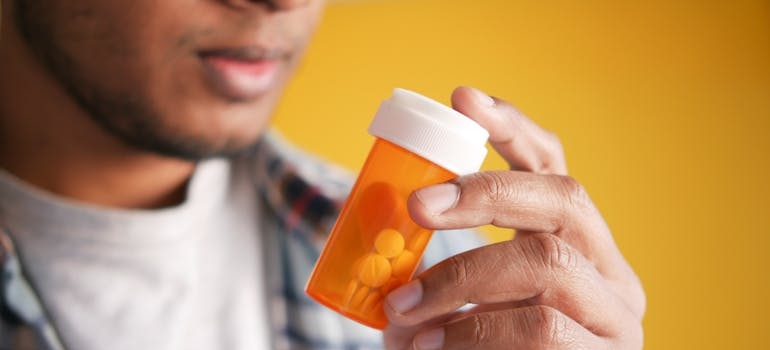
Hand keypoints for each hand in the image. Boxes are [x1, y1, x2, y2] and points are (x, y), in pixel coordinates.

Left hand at [382, 87, 645, 348]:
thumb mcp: (464, 302)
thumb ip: (440, 269)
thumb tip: (375, 234)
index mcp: (576, 243)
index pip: (555, 167)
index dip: (512, 128)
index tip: (462, 99)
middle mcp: (610, 271)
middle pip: (564, 199)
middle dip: (485, 193)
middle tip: (417, 206)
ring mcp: (617, 317)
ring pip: (548, 263)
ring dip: (462, 280)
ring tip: (404, 310)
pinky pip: (542, 330)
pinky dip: (474, 332)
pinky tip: (432, 347)